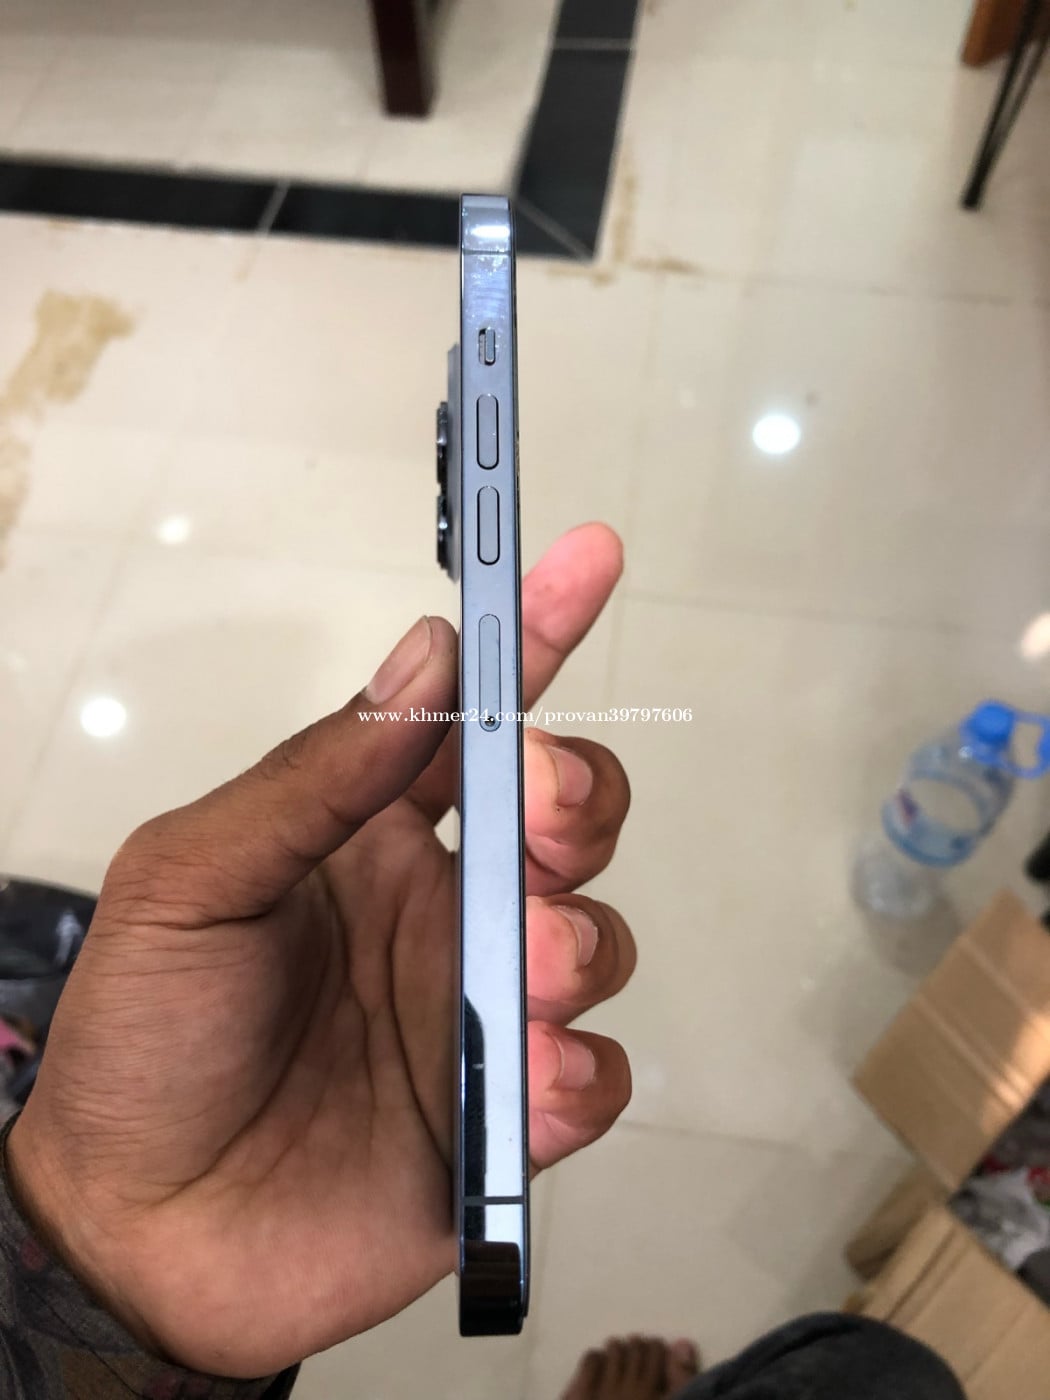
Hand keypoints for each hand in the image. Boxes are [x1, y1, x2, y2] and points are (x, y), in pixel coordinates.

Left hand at [6, 524, 633, 1378]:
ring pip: (595, 941)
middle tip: (542, 812)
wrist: (134, 1232)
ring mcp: (480, 1013)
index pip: (476, 720)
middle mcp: (445, 911)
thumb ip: (315, 777)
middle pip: (566, 819)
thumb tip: (426, 654)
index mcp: (373, 837)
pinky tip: (529, 1085)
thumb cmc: (145, 1036)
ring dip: (580, 941)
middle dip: (578, 796)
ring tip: (528, 974)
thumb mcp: (193, 879)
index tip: (582, 556)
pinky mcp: (506, 1123)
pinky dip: (579, 1074)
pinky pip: (590, 1081)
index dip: (535, 635)